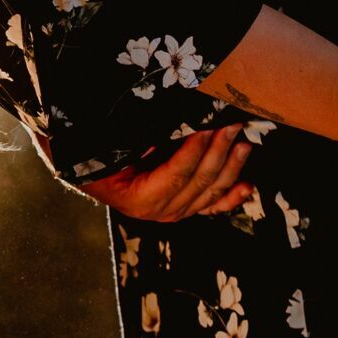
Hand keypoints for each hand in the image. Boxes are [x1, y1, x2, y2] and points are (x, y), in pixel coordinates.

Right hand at [76, 125, 254, 221]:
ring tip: (243, 144)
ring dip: (230, 168)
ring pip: (210, 194)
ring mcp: (174, 212)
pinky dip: (230, 196)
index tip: (208, 126)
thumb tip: (174, 125)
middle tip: (232, 125)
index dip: (195, 150)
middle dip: (219, 152)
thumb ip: (141, 140)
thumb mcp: (113, 148)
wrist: (91, 174)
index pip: (176, 174)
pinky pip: (211, 205)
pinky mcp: (182, 208)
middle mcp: (160, 212)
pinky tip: (247, 186)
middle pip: (199, 183)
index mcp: (140, 199)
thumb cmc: (97, 158)